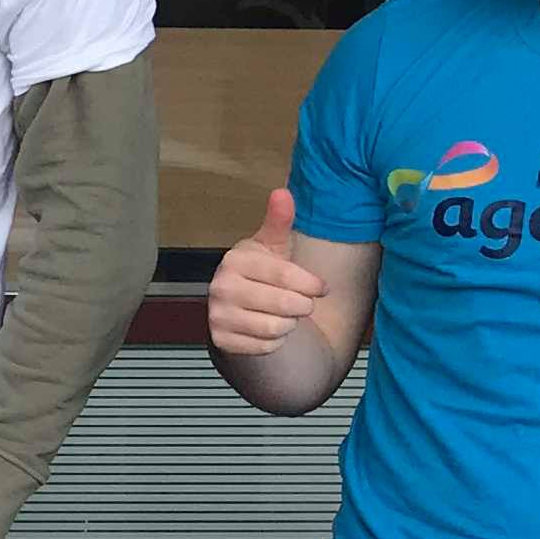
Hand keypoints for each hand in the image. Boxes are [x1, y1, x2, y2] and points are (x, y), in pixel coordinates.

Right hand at [208, 187, 330, 360]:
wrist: (234, 304)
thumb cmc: (260, 273)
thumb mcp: (272, 246)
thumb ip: (278, 221)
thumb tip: (282, 192)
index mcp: (235, 260)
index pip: (286, 276)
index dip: (311, 284)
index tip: (321, 288)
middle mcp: (221, 287)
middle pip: (285, 305)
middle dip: (302, 306)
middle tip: (301, 303)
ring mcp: (218, 314)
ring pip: (277, 328)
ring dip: (289, 323)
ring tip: (282, 313)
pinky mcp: (221, 339)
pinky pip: (265, 346)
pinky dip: (274, 340)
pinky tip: (268, 327)